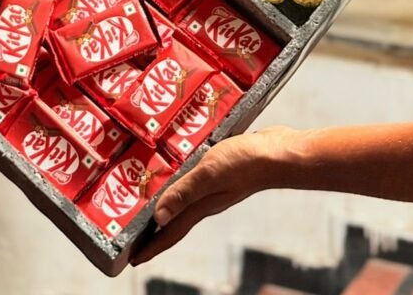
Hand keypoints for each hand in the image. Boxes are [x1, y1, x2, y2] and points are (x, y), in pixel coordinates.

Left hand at [131, 126, 298, 264]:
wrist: (280, 153)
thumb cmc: (246, 163)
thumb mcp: (209, 174)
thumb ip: (184, 193)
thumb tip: (158, 218)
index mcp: (202, 206)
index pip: (171, 231)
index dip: (152, 246)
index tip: (132, 258)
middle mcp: (206, 200)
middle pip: (175, 220)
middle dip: (155, 230)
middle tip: (134, 234)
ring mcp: (215, 187)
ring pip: (184, 200)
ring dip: (167, 205)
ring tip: (149, 203)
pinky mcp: (221, 172)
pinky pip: (194, 182)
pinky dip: (181, 183)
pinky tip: (177, 171)